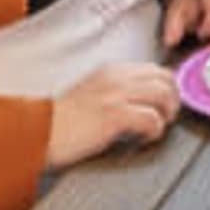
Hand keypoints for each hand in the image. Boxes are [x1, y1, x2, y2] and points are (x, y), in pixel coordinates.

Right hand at [43, 61, 181, 170]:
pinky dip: (155, 131)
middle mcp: (116, 78)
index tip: (163, 105)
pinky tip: (144, 138)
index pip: (154, 70)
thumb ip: (115, 93)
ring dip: (167, 114)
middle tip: (166, 118)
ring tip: (157, 128)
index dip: (165, 88)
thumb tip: (140, 104)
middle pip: (166, 78)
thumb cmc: (59, 123)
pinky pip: (152, 119)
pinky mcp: (114, 115)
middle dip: (172, 99)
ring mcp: (116, 95)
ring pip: (164, 94)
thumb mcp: (91, 95)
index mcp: (110, 72)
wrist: (36, 133)